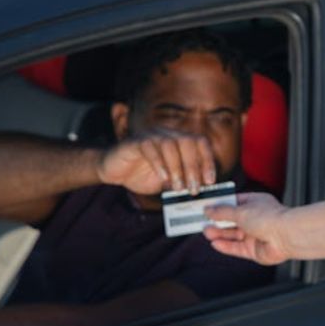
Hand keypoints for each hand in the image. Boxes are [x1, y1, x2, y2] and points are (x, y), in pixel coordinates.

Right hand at [98, 132, 217, 195]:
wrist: (114, 171)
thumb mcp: (168, 182)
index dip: (208, 161)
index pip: (201, 143)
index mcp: (179, 141)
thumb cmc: (142, 175)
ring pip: (170, 144)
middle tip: (194, 189)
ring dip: (177, 168)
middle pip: (188, 142)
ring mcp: (151, 136)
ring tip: (178, 188)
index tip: (210, 181)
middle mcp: (167, 134)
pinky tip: (162, 178)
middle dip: (194, 167)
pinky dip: (159, 163)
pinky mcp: (135, 141)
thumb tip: (199, 191)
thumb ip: (182, 183)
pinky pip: (149, 146)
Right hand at [203, 193, 293, 265]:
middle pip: (232, 220)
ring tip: (206, 232)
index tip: (206, 207)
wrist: (286, 236)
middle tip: (202, 222)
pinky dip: (226, 246)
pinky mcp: (255, 250)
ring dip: (219, 233)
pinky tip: (215, 244)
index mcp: (255, 203)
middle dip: (218, 221)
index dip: (220, 205)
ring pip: (233, 235)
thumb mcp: (240, 211)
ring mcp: (256, 234)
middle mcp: (256, 218)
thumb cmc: (269, 218)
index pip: (234, 203)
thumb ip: (222, 212)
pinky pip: (237, 248)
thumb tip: (208, 210)